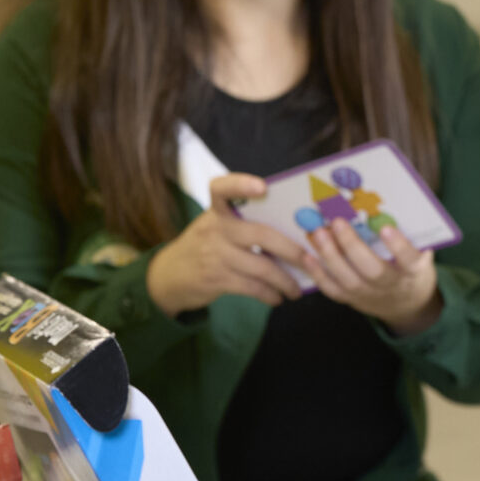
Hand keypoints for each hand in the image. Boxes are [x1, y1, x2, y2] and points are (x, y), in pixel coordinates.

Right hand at [144, 173, 308, 314]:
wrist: (168, 277)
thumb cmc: (204, 246)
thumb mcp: (214, 226)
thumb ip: (243, 223)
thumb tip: (293, 231)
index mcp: (216, 211)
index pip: (221, 188)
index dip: (240, 183)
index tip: (263, 186)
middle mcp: (215, 229)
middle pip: (261, 235)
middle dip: (292, 250)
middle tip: (311, 260)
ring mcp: (215, 255)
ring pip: (261, 267)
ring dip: (285, 280)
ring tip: (297, 289)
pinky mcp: (216, 279)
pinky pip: (252, 287)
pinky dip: (270, 294)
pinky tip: (278, 297)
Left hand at [300, 217, 442, 335]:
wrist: (406, 305)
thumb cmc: (412, 271)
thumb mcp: (421, 255)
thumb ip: (411, 236)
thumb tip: (390, 207)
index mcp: (414, 271)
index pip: (409, 260)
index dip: (398, 246)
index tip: (386, 228)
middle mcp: (391, 286)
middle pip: (372, 271)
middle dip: (352, 246)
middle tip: (337, 222)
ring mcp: (370, 295)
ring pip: (348, 280)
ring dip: (330, 256)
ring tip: (318, 233)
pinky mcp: (353, 300)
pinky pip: (333, 290)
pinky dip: (318, 274)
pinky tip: (308, 256)